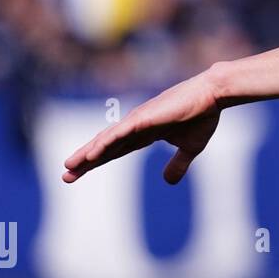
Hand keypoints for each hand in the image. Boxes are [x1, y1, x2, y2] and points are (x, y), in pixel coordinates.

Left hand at [62, 68, 223, 183]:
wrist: (213, 95)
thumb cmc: (203, 116)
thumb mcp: (190, 149)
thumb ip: (177, 164)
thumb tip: (168, 182)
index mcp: (145, 134)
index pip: (116, 151)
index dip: (97, 163)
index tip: (78, 174)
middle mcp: (136, 127)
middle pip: (105, 147)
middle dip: (85, 161)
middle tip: (65, 176)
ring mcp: (138, 121)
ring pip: (107, 140)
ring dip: (88, 153)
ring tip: (70, 166)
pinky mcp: (144, 117)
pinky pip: (120, 133)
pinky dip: (104, 143)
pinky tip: (90, 154)